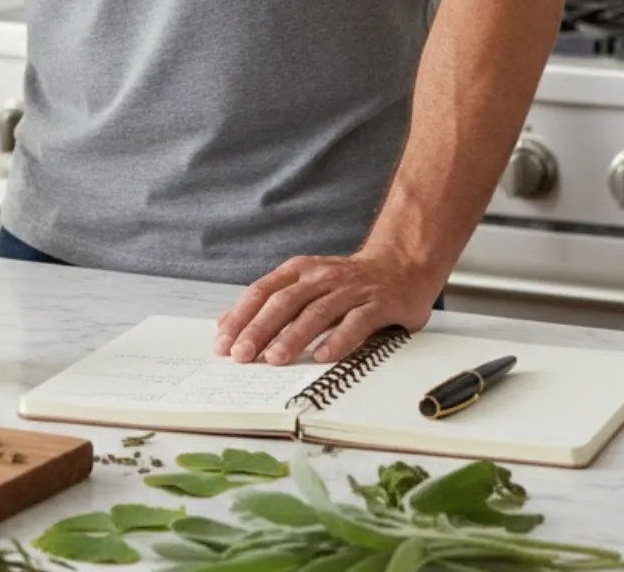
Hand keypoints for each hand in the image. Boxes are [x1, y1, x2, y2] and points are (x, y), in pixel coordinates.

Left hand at [213, 250, 439, 365]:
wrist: (401, 264)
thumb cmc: (346, 282)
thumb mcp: (305, 284)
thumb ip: (270, 302)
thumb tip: (227, 324)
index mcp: (299, 271)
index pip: (262, 292)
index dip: (241, 317)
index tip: (223, 343)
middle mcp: (321, 277)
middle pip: (283, 303)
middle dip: (259, 330)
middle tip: (241, 355)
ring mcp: (351, 290)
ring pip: (316, 313)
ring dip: (293, 337)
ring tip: (275, 359)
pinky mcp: (378, 304)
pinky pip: (356, 323)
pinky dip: (338, 340)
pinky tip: (323, 356)